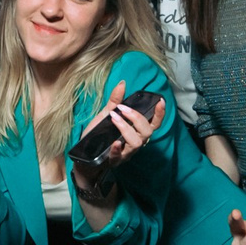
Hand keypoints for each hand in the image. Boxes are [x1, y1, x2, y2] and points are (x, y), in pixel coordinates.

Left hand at [70, 81, 164, 196]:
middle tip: (122, 109)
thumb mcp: (106, 115)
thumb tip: (122, 83)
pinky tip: (114, 143)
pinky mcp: (114, 160)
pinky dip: (117, 149)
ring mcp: (126, 153)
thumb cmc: (99, 134)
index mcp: (136, 131)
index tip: (160, 101)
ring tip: (114, 118)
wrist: (85, 154)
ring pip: (136, 143)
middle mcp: (136, 142)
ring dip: (126, 128)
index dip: (160, 114)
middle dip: (137, 118)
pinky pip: (119, 156)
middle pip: (147, 132)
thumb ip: (115, 101)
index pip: (154, 123)